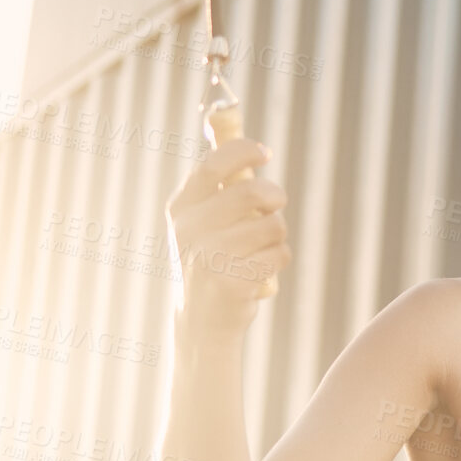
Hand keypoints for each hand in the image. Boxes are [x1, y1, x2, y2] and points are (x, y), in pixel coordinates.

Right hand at [164, 137, 289, 335]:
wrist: (201, 320)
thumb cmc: (210, 260)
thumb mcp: (201, 222)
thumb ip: (219, 187)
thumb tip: (243, 140)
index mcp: (181, 209)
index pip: (212, 166)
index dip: (242, 151)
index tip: (264, 152)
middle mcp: (190, 230)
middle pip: (252, 192)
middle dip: (275, 196)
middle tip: (275, 205)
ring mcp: (210, 257)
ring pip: (273, 225)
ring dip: (278, 234)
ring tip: (261, 248)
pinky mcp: (233, 281)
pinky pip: (279, 253)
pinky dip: (278, 259)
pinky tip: (260, 271)